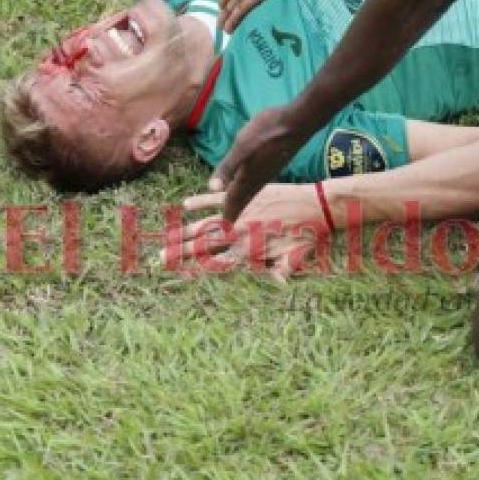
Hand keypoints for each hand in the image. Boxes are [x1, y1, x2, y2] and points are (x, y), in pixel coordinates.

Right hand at [161, 185, 328, 280]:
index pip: (216, 263)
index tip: (177, 273)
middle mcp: (239, 232)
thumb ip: (280, 272)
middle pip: (204, 245)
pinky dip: (202, 201)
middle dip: (181, 252)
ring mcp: (239, 212)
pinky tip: (186, 204)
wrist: (318, 205)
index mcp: (249, 250)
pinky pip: (218, 199)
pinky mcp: (244, 194)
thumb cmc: (309, 236)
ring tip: (168, 237)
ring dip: (185, 232)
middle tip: (160, 258)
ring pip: (205, 224)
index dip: (195, 268)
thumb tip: (276, 285)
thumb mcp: (295, 260)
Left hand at [209, 105, 311, 222]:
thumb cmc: (267, 132)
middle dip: (236, 208)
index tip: (224, 227)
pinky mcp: (275, 162)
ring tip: (238, 205)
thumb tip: (211, 189)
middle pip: (244, 197)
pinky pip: (259, 182)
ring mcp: (269, 170)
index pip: (235, 198)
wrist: (297, 122)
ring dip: (243, 199)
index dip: (228, 211)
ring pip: (252, 190)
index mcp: (248, 176)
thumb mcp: (241, 147)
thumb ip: (227, 168)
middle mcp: (259, 177)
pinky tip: (252, 182)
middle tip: (228, 222)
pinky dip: (251, 188)